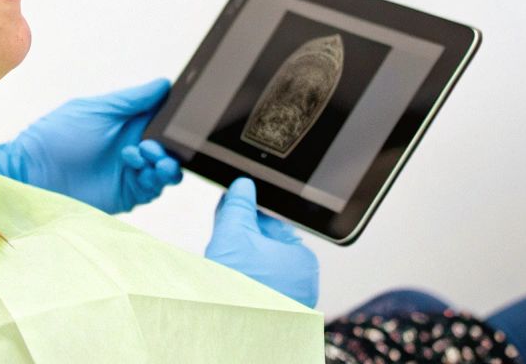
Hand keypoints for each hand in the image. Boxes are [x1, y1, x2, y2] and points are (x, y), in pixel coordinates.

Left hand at [0, 78, 182, 213]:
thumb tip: (163, 85)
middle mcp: (132, 146)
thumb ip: (132, 100)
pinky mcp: (127, 194)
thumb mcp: (95, 109)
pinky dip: (155, 179)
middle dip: (172, 144)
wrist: (33, 173)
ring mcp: (130, 172)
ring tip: (152, 157)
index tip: (181, 116)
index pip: (161, 119)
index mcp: (126, 122)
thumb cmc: (55, 136)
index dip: (174, 118)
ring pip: (164, 168)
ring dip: (166, 162)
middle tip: (156, 144)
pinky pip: (152, 188)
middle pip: (168, 145)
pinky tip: (143, 170)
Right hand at [204, 178, 318, 307]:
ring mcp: (290, 303)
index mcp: (303, 259)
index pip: (274, 224)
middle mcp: (302, 282)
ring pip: (261, 268)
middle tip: (223, 238)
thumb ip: (239, 206)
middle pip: (266, 246)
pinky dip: (243, 282)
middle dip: (242, 239)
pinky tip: (229, 282)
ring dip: (240, 261)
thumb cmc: (239, 296)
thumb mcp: (233, 235)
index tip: (232, 210)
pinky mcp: (276, 316)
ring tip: (223, 262)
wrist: (231, 341)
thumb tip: (244, 185)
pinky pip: (259, 289)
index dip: (248, 215)